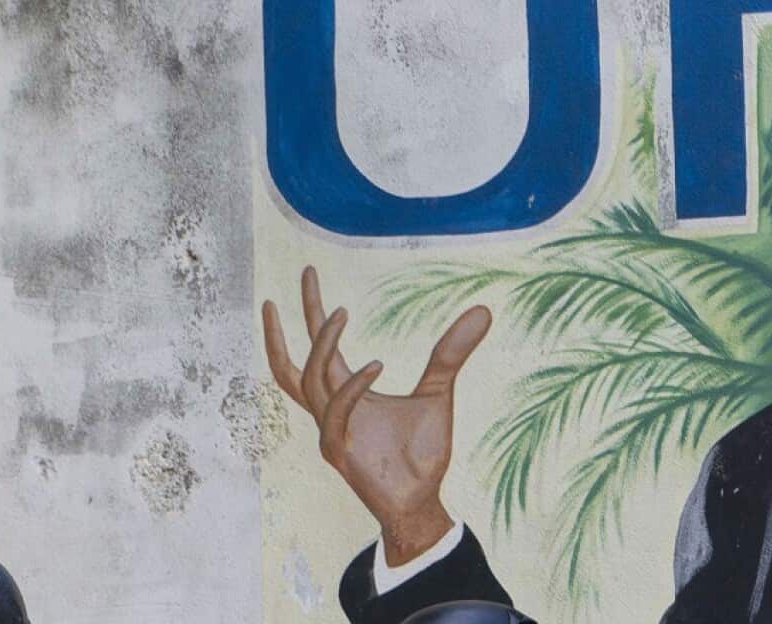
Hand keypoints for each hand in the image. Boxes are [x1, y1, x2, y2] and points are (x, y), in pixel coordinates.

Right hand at [262, 266, 492, 565]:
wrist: (423, 500)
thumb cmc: (421, 453)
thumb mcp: (438, 392)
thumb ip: (450, 353)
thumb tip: (483, 310)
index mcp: (344, 394)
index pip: (317, 347)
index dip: (311, 311)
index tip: (309, 272)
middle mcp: (330, 410)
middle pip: (294, 362)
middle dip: (289, 322)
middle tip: (304, 276)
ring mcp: (329, 430)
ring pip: (309, 380)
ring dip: (322, 344)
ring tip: (340, 312)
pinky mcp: (339, 450)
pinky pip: (336, 411)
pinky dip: (353, 385)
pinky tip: (377, 364)